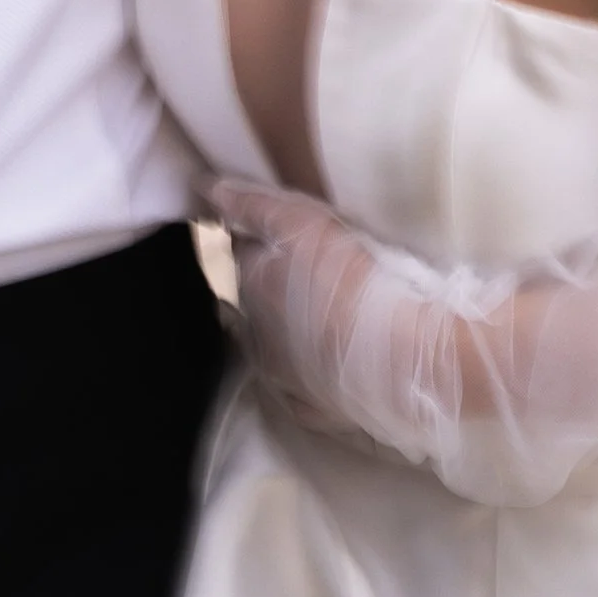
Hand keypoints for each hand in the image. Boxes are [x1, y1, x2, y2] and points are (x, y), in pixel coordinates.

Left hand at [210, 178, 395, 434]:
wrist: (393, 354)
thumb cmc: (345, 278)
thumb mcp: (298, 222)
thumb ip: (252, 205)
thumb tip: (204, 188)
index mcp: (251, 285)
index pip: (239, 252)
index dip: (256, 238)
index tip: (275, 232)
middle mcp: (255, 334)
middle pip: (254, 300)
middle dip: (268, 285)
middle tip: (305, 271)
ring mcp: (282, 377)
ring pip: (273, 345)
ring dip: (285, 329)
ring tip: (319, 316)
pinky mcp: (311, 408)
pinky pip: (301, 387)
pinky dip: (308, 372)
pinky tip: (327, 362)